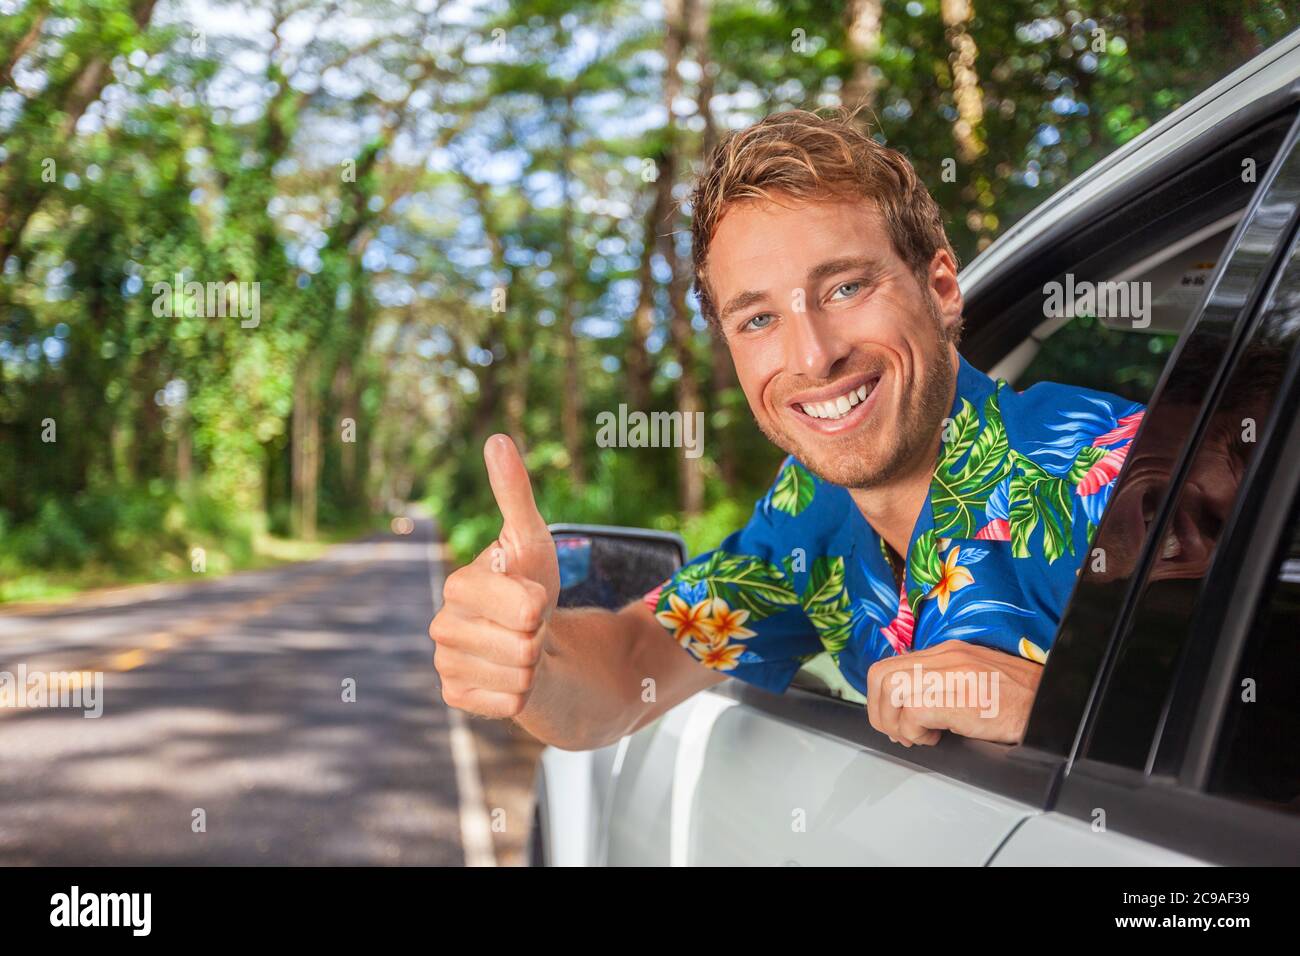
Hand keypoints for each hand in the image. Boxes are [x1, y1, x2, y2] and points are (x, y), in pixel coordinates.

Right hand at [429, 434, 560, 717]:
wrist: (533, 640)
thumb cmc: (531, 585)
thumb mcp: (532, 540)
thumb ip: (514, 493)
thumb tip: (497, 440)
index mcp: (458, 585)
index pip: (525, 606)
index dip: (539, 602)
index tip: (531, 595)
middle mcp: (441, 627)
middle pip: (524, 645)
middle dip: (540, 636)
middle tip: (528, 627)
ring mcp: (446, 665)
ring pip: (520, 676)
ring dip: (533, 665)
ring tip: (521, 649)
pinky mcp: (456, 698)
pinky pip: (510, 704)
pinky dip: (523, 694)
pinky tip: (512, 678)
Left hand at [865, 640, 1042, 746]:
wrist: (1051, 707)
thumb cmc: (1019, 701)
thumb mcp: (974, 679)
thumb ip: (943, 681)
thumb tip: (910, 705)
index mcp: (947, 653)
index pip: (891, 666)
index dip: (882, 698)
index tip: (894, 720)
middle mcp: (945, 658)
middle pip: (880, 676)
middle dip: (880, 711)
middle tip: (900, 732)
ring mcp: (950, 675)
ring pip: (890, 692)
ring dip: (896, 722)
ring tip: (919, 735)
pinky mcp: (955, 698)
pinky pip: (912, 714)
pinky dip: (916, 733)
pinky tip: (937, 738)